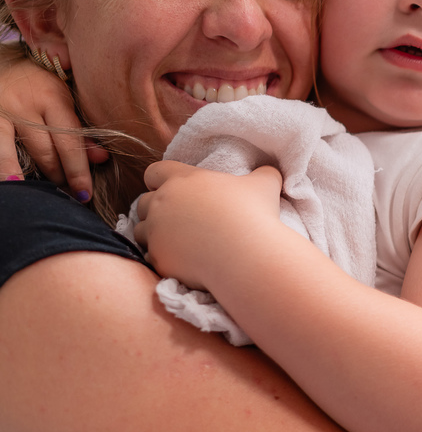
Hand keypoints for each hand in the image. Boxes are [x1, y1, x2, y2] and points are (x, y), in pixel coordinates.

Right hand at [0, 55, 105, 198]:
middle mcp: (24, 105)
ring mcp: (0, 112)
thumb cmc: (41, 83)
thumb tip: (101, 158)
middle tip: (68, 195)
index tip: (84, 193)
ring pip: (11, 154)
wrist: (3, 63)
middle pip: (44, 151)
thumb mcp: (66, 96)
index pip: (69, 141)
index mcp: (52, 98)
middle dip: (58, 177)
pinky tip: (12, 181)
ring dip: (27, 177)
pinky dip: (4, 165)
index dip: (78, 170)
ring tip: (38, 193)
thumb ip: (82, 127)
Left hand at [134, 162, 283, 288]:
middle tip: (179, 219)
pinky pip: (150, 257)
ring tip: (177, 242)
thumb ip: (263, 173)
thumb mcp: (265, 185)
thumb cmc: (255, 214)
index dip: (161, 179)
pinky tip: (181, 261)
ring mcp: (156, 232)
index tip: (176, 190)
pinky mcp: (159, 258)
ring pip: (141, 231)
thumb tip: (270, 170)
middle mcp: (162, 203)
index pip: (154, 171)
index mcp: (182, 180)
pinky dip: (162, 258)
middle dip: (156, 210)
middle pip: (143, 202)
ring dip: (154, 235)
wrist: (247, 256)